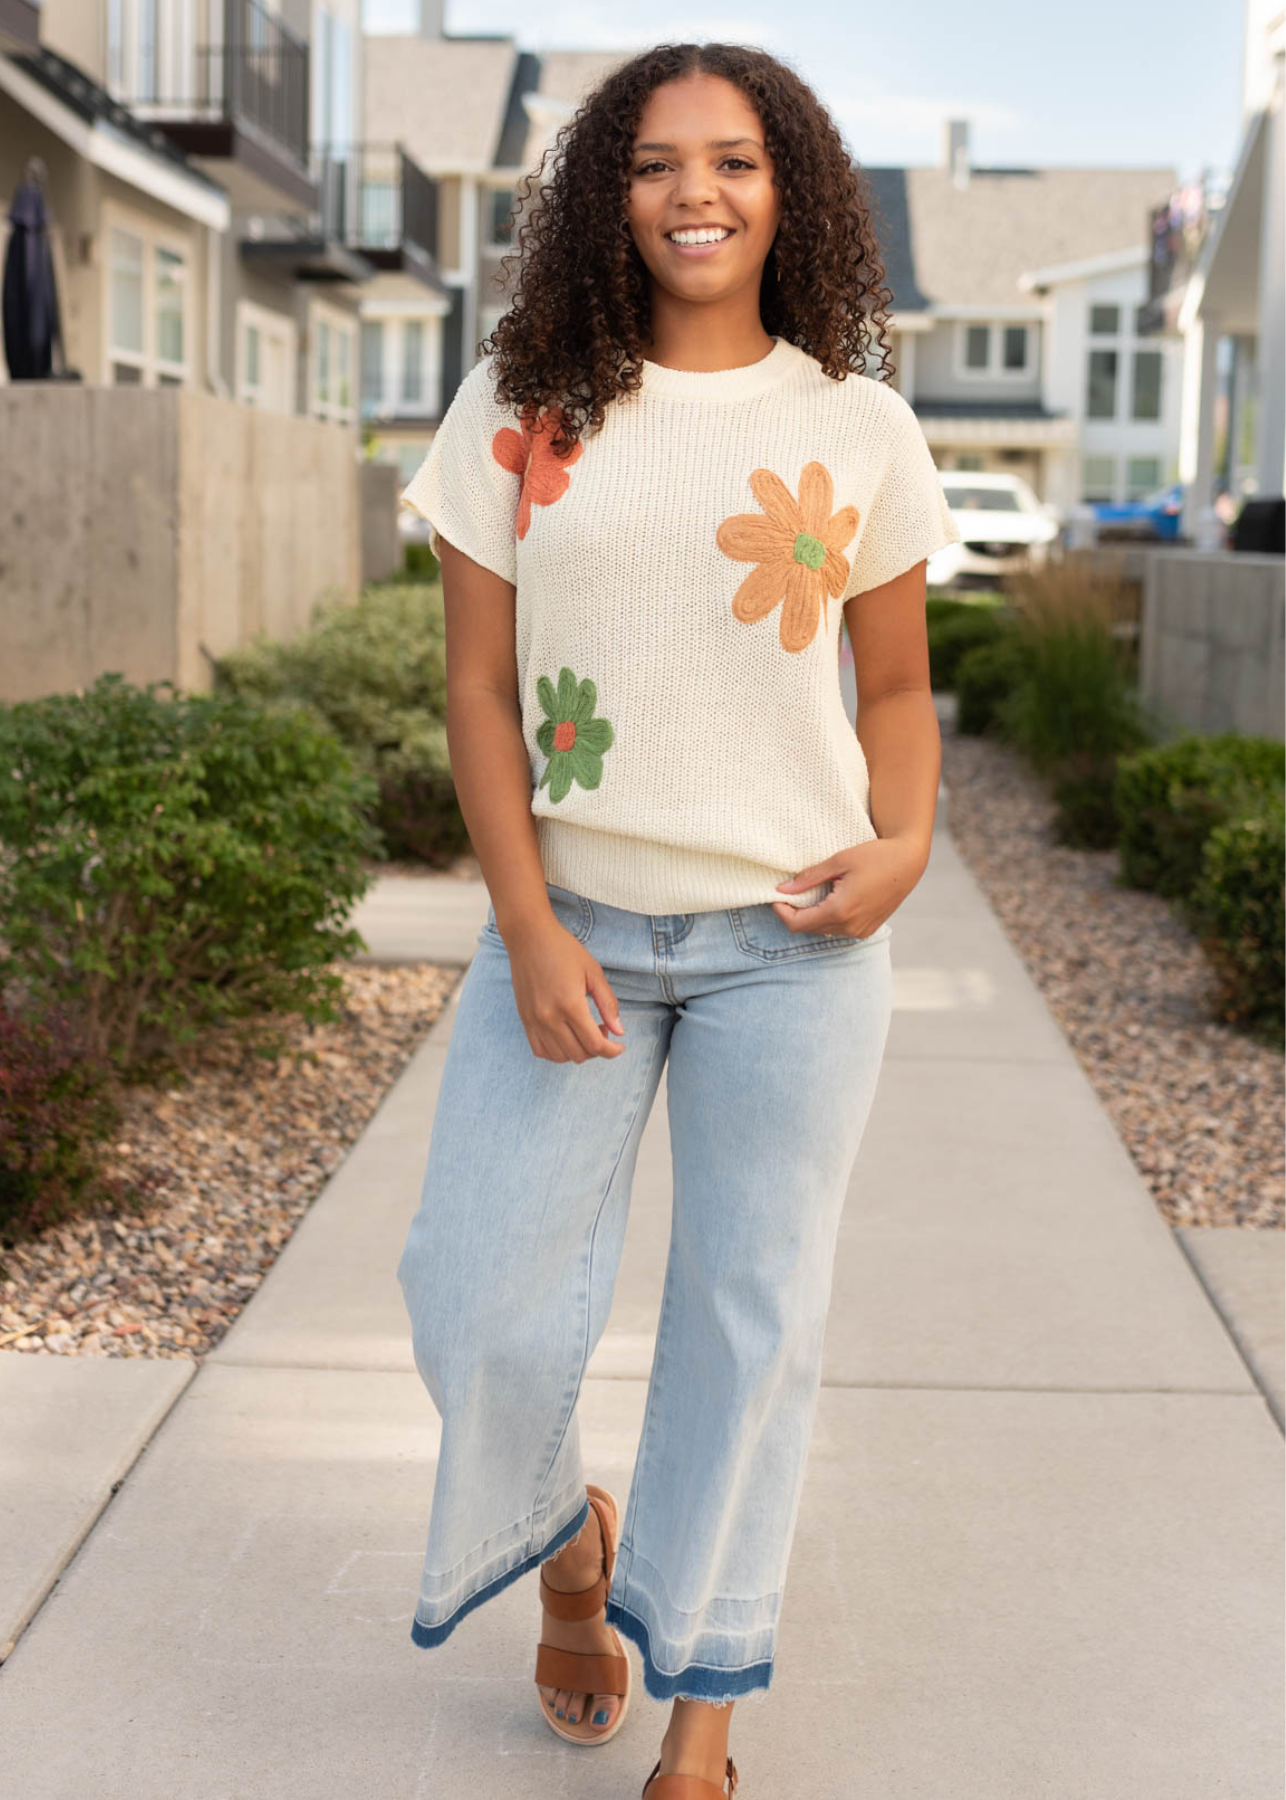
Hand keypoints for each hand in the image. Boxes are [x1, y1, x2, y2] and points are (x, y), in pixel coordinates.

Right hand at [502, 914, 625, 1061]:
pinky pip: (540, 1050)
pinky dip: (557, 1052)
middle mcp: (549, 1017)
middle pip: (579, 1054)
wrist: (528, 937)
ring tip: (585, 1031)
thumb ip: (608, 1003)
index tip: (620, 1045)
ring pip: (560, 1056)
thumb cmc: (563, 949)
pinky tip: (566, 1038)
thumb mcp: (593, 971)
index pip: (594, 1044)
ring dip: (578, 1051)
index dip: (612, 1050)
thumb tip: (619, 1031)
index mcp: (570, 1004)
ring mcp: (534, 1020)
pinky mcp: (524, 1019)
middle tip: (603, 1028)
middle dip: (597, 1049)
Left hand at [772, 835, 928, 937]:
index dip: (782, 912)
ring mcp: (861, 931)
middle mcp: (850, 927)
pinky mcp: (868, 929)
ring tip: (812, 892)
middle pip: (809, 928)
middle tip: (791, 891)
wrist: (909, 862)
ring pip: (823, 930)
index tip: (777, 896)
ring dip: (812, 915)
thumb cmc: (875, 856)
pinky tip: (830, 898)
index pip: (797, 924)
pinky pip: (839, 929)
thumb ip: (809, 878)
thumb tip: (782, 889)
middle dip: (796, 912)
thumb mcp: (838, 861)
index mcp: (840, 911)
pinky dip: (828, 917)